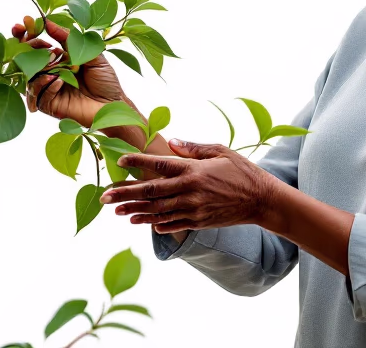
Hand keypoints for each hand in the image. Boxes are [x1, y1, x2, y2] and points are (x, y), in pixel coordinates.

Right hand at [11, 15, 130, 129]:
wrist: (114, 105)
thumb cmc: (105, 81)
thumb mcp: (92, 54)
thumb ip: (70, 39)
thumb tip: (48, 22)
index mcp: (58, 60)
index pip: (37, 46)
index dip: (28, 34)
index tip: (25, 22)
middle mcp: (50, 74)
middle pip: (27, 60)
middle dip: (27, 47)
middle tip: (36, 41)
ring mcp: (48, 90)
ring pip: (30, 78)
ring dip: (39, 68)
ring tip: (54, 61)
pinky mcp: (50, 106)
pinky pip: (39, 95)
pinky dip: (46, 86)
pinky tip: (59, 81)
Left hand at [100, 140, 281, 233]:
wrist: (260, 200)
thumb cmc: (242, 171)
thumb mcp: (221, 151)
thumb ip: (194, 148)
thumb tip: (172, 142)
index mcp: (193, 169)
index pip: (158, 164)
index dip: (137, 162)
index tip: (119, 161)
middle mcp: (189, 190)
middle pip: (150, 192)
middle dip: (125, 194)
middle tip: (105, 196)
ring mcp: (192, 209)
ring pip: (156, 211)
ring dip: (134, 212)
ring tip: (117, 212)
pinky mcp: (198, 222)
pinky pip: (171, 224)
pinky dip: (155, 224)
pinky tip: (141, 222)